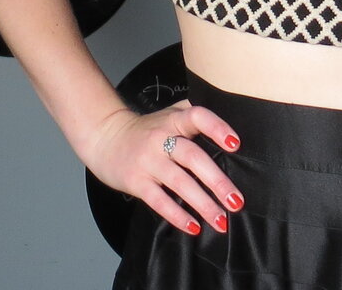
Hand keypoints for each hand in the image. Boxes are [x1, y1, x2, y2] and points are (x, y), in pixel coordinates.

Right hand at [79, 101, 244, 235]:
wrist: (105, 137)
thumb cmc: (147, 130)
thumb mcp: (169, 115)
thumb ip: (195, 116)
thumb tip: (234, 123)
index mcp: (173, 120)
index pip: (197, 117)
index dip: (217, 128)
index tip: (235, 144)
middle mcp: (161, 139)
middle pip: (192, 157)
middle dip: (217, 181)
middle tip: (236, 201)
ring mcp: (148, 161)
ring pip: (179, 182)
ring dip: (203, 203)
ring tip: (221, 220)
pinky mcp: (136, 181)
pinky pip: (159, 200)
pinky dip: (177, 215)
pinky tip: (194, 227)